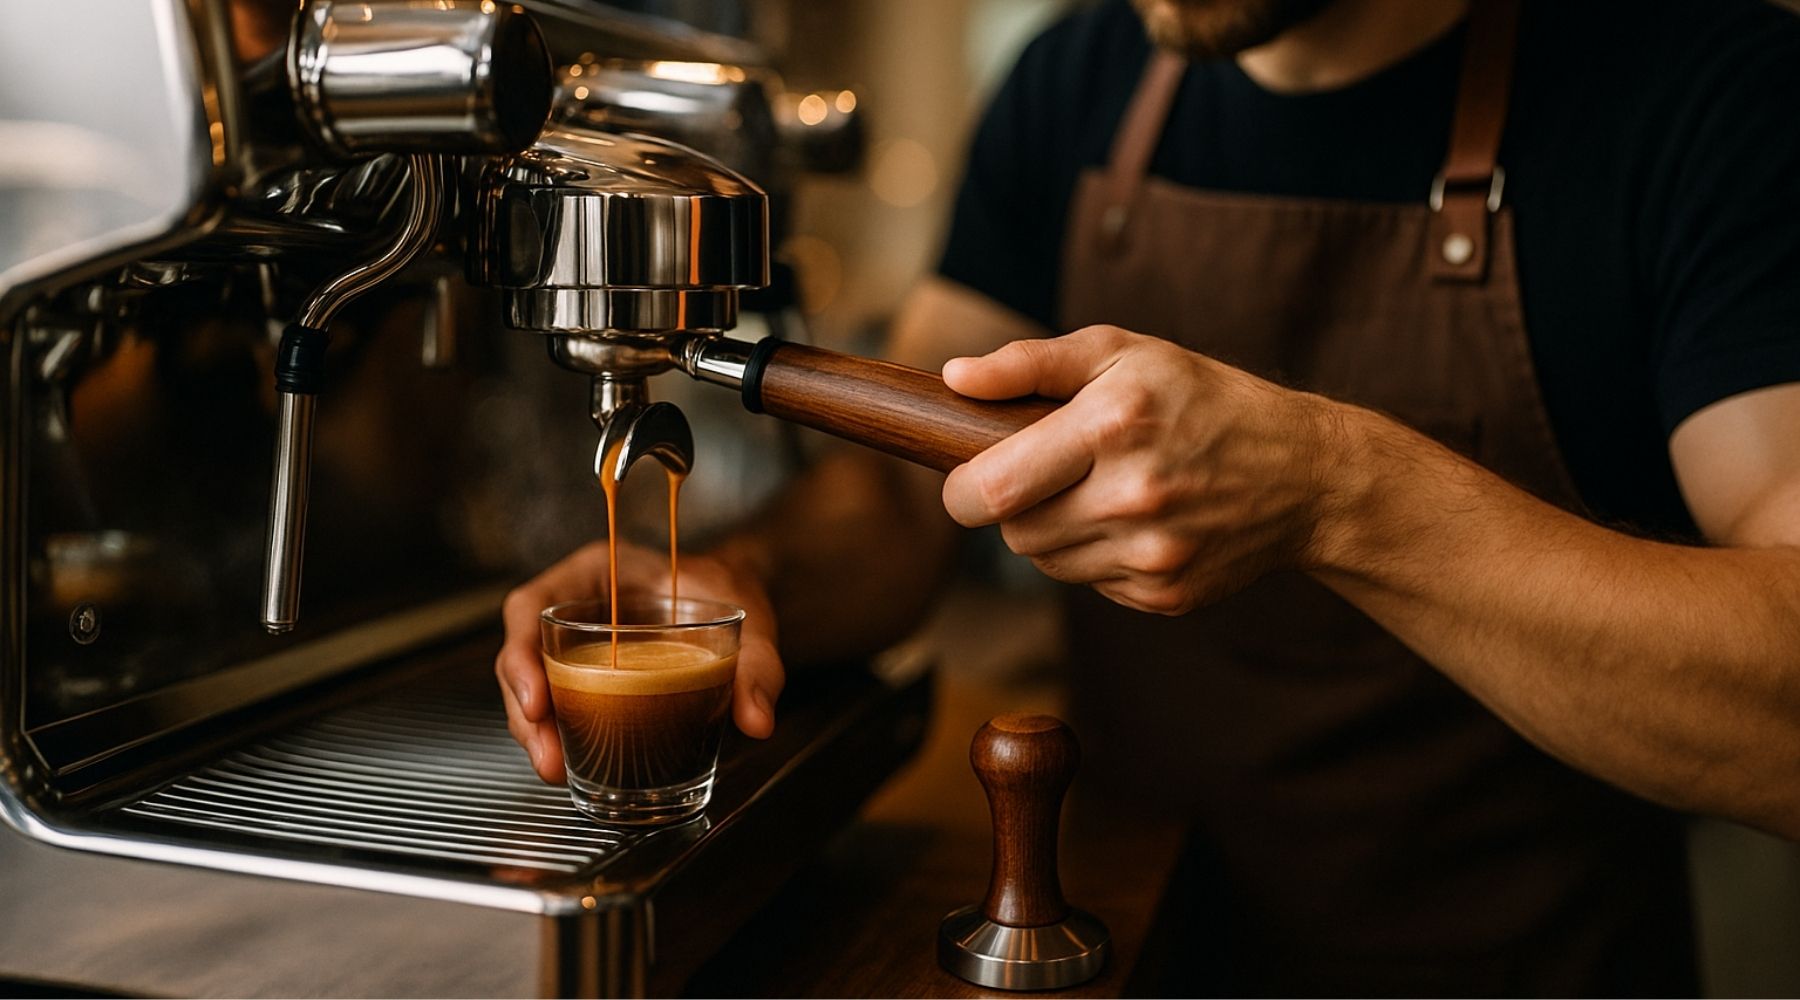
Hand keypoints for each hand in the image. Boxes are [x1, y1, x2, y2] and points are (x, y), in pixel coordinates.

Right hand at [495, 540, 784, 783]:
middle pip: (524, 657)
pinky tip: (574, 768)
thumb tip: (758, 721)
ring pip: (537, 687)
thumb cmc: (729, 587)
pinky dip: (563, 737)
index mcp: (596, 571)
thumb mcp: (747, 614)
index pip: (531, 604)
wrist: (737, 591)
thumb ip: (757, 665)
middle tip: (550, 759)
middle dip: (527, 714)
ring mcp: (580, 642)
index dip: (520, 653)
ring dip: (539, 734)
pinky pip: (564, 704)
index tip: (538, 702)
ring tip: (558, 771)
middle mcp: (577, 606)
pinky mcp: (592, 675)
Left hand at [940, 325, 1345, 615]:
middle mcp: (1133, 496)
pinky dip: (1098, 556)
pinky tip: (1137, 522)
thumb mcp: (1122, 353)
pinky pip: (1091, 584)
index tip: (969, 477)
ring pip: (1047, 562)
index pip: (990, 490)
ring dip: (1055, 531)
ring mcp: (1153, 554)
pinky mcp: (1166, 595)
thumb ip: (1029, 364)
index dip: (962, 491)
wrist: (1305, 473)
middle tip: (1047, 474)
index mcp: (1112, 426)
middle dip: (1014, 505)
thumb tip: (955, 380)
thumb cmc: (1201, 399)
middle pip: (1014, 532)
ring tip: (1099, 491)